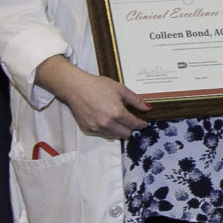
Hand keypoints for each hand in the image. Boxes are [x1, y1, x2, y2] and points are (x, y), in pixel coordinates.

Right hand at [37, 55, 151, 139]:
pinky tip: (107, 120)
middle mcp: (107, 123)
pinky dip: (107, 130)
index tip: (144, 123)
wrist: (75, 87)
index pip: (134, 124)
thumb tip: (147, 108)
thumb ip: (135, 100)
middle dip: (131, 128)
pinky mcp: (88, 129)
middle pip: (126, 134)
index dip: (141, 124)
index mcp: (117, 113)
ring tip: (118, 120)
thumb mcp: (120, 89)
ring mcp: (96, 127)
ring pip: (114, 136)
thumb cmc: (97, 86)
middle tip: (131, 121)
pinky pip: (103, 134)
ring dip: (119, 130)